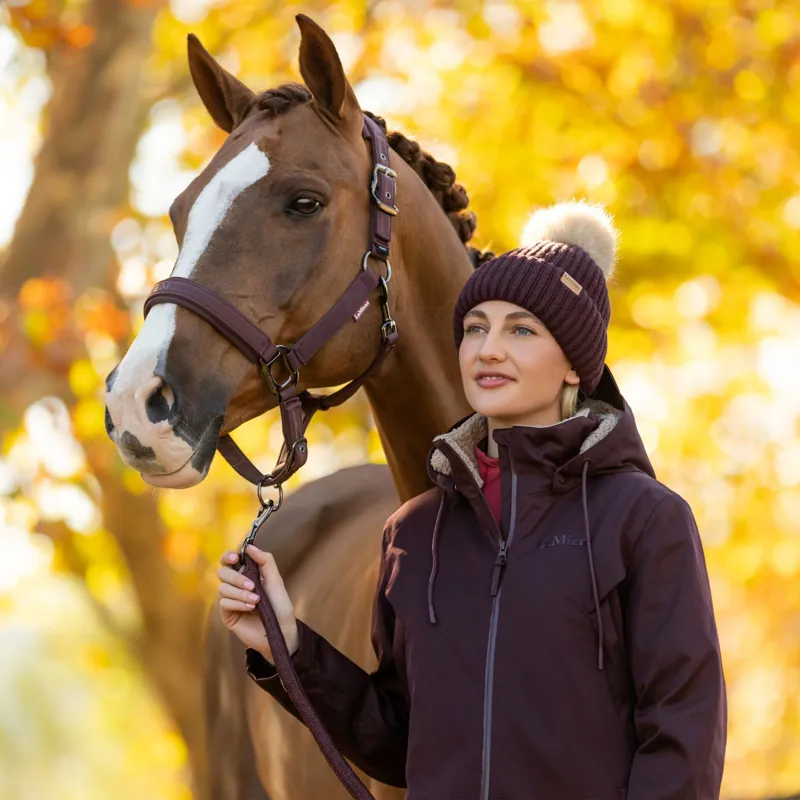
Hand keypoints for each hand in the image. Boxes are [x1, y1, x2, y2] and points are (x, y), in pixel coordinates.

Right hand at [217, 544, 298, 661]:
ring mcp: (231, 600)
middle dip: (237, 578)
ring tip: (256, 601)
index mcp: (247, 574)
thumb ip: (265, 561)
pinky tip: (250, 608)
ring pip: (222, 588)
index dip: (228, 556)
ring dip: (240, 593)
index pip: (229, 560)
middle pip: (223, 572)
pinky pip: (224, 603)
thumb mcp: (276, 581)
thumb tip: (250, 546)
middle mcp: (236, 585)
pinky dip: (238, 603)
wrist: (282, 632)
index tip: (235, 558)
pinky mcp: (228, 615)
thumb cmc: (280, 606)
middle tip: (253, 585)